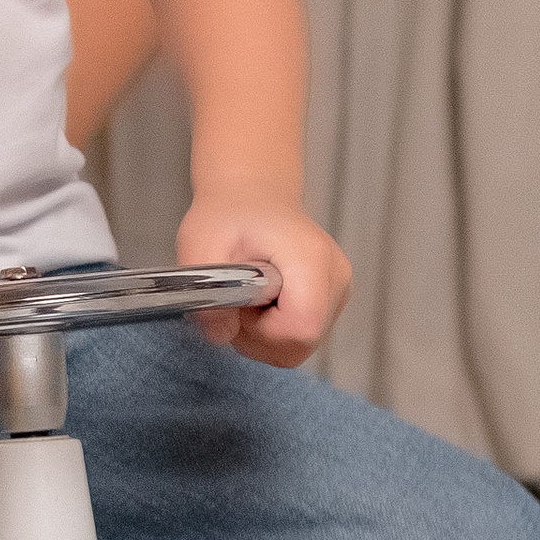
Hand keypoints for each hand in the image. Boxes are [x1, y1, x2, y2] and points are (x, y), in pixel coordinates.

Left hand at [176, 193, 351, 366]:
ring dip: (266, 336)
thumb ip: (206, 294)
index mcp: (310, 258)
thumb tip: (222, 335)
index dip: (263, 333)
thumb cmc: (230, 213)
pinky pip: (304, 337)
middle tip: (238, 303)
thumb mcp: (200, 245)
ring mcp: (339, 289)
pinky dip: (276, 331)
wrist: (253, 194)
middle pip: (303, 343)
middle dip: (260, 337)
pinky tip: (262, 302)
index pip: (301, 327)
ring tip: (249, 298)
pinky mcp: (334, 299)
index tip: (239, 307)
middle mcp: (335, 275)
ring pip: (303, 345)